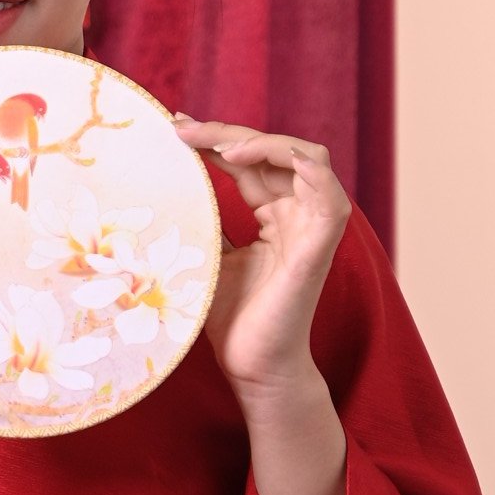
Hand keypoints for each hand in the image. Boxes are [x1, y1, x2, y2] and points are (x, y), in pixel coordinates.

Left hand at [175, 120, 351, 400]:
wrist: (251, 367)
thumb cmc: (232, 319)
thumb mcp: (207, 256)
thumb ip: (202, 220)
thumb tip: (166, 187)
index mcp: (275, 214)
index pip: (250, 161)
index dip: (215, 139)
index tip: (173, 127)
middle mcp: (299, 214)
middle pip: (273, 151)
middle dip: (226, 133)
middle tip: (181, 128)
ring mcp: (314, 227)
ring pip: (305, 157)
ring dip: (261, 142)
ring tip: (218, 144)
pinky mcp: (321, 246)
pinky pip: (328, 194)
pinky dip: (303, 165)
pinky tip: (258, 153)